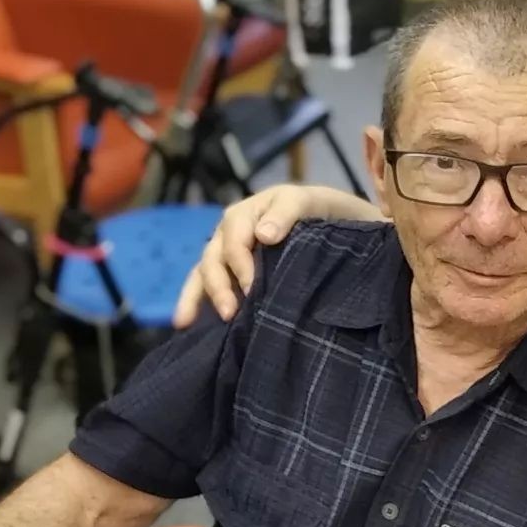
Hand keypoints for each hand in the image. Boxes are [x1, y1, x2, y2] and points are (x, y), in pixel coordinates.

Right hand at [172, 184, 373, 326]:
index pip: (234, 236)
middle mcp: (234, 232)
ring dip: (197, 296)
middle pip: (214, 256)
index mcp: (249, 212)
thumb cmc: (325, 212)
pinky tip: (184, 324)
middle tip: (230, 313)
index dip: (240, 262)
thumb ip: (288, 212)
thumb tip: (263, 235)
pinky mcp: (234, 275)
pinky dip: (194, 302)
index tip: (251, 288)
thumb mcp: (312, 203)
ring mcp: (231, 254)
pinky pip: (206, 285)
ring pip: (204, 272)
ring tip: (187, 322)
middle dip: (217, 285)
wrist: (342, 225)